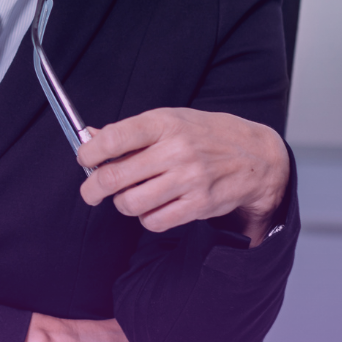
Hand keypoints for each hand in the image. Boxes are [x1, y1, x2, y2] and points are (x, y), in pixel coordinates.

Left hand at [77, 108, 288, 244]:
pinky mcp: (198, 204)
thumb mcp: (170, 120)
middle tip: (90, 191)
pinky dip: (146, 218)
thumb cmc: (206, 135)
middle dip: (92, 188)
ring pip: (130, 203)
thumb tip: (90, 137)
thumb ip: (130, 132)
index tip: (85, 159)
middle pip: (114, 177)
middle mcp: (176, 150)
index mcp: (164, 123)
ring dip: (122, 203)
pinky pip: (153, 221)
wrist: (256, 157)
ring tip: (130, 195)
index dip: (89, 152)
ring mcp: (188, 179)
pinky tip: (153, 206)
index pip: (114, 138)